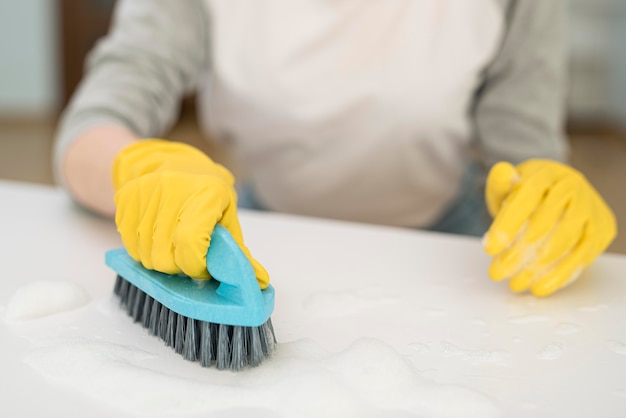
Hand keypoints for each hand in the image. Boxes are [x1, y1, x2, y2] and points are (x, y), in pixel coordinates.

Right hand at [112, 139, 269, 287]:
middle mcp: (172, 190)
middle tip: (188, 257)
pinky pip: (130, 246)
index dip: (197, 266)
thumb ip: (238, 248)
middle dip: (179, 268)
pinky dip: (143, 251)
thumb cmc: (202, 188)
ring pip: (146, 256)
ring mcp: (145, 195)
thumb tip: (259, 281)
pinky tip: (156, 238)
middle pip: (166, 257)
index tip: (203, 267)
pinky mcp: (125, 201)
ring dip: (161, 262)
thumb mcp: (226, 211)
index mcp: (206, 192)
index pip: (191, 243)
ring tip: (172, 246)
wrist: (163, 160)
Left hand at [483, 159, 616, 296]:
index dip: (507, 225)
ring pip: (566, 240)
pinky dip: (561, 275)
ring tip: (516, 284)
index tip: (489, 249)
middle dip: (518, 251)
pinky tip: (540, 288)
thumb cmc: (528, 192)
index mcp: (546, 174)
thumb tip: (501, 171)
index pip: (526, 198)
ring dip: (539, 267)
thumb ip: (501, 182)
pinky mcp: (601, 229)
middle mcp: (572, 187)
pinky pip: (583, 255)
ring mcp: (589, 208)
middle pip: (546, 222)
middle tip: (497, 273)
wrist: (560, 191)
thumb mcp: (509, 185)